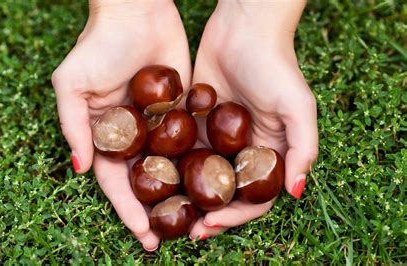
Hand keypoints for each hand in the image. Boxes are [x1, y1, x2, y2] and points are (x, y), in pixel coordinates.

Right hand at [51, 0, 190, 250]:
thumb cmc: (98, 45)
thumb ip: (73, 126)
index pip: (116, 181)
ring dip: (179, 195)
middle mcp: (134, 136)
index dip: (127, 208)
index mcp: (106, 136)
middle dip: (155, 211)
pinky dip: (198, 164)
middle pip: (145, 182)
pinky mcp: (183, 111)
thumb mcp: (72, 84)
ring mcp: (159, 126)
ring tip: (194, 222)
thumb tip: (81, 169)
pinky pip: (190, 142)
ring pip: (170, 168)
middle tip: (168, 240)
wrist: (137, 11)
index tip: (142, 233)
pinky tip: (211, 185)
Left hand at [189, 1, 317, 239]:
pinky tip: (154, 178)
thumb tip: (296, 193)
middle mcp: (242, 151)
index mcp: (267, 154)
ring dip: (186, 196)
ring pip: (200, 176)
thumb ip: (303, 149)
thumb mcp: (298, 107)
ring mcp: (217, 138)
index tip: (211, 223)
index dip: (235, 216)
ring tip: (166, 212)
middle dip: (207, 214)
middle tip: (186, 230)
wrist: (242, 28)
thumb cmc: (275, 66)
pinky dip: (171, 166)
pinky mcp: (194, 121)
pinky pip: (181, 149)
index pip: (253, 197)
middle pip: (224, 193)